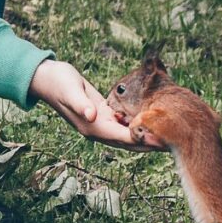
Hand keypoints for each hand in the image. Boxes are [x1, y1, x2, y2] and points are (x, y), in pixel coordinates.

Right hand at [28, 60, 164, 151]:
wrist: (47, 79)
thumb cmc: (59, 82)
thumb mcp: (71, 91)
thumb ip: (81, 104)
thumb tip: (92, 116)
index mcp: (93, 127)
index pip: (124, 138)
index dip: (144, 140)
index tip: (163, 141)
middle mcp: (98, 129)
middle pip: (130, 142)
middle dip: (150, 143)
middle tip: (174, 143)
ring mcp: (100, 123)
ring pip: (129, 135)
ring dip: (146, 136)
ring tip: (168, 134)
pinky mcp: (103, 114)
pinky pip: (124, 124)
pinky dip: (138, 125)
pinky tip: (152, 121)